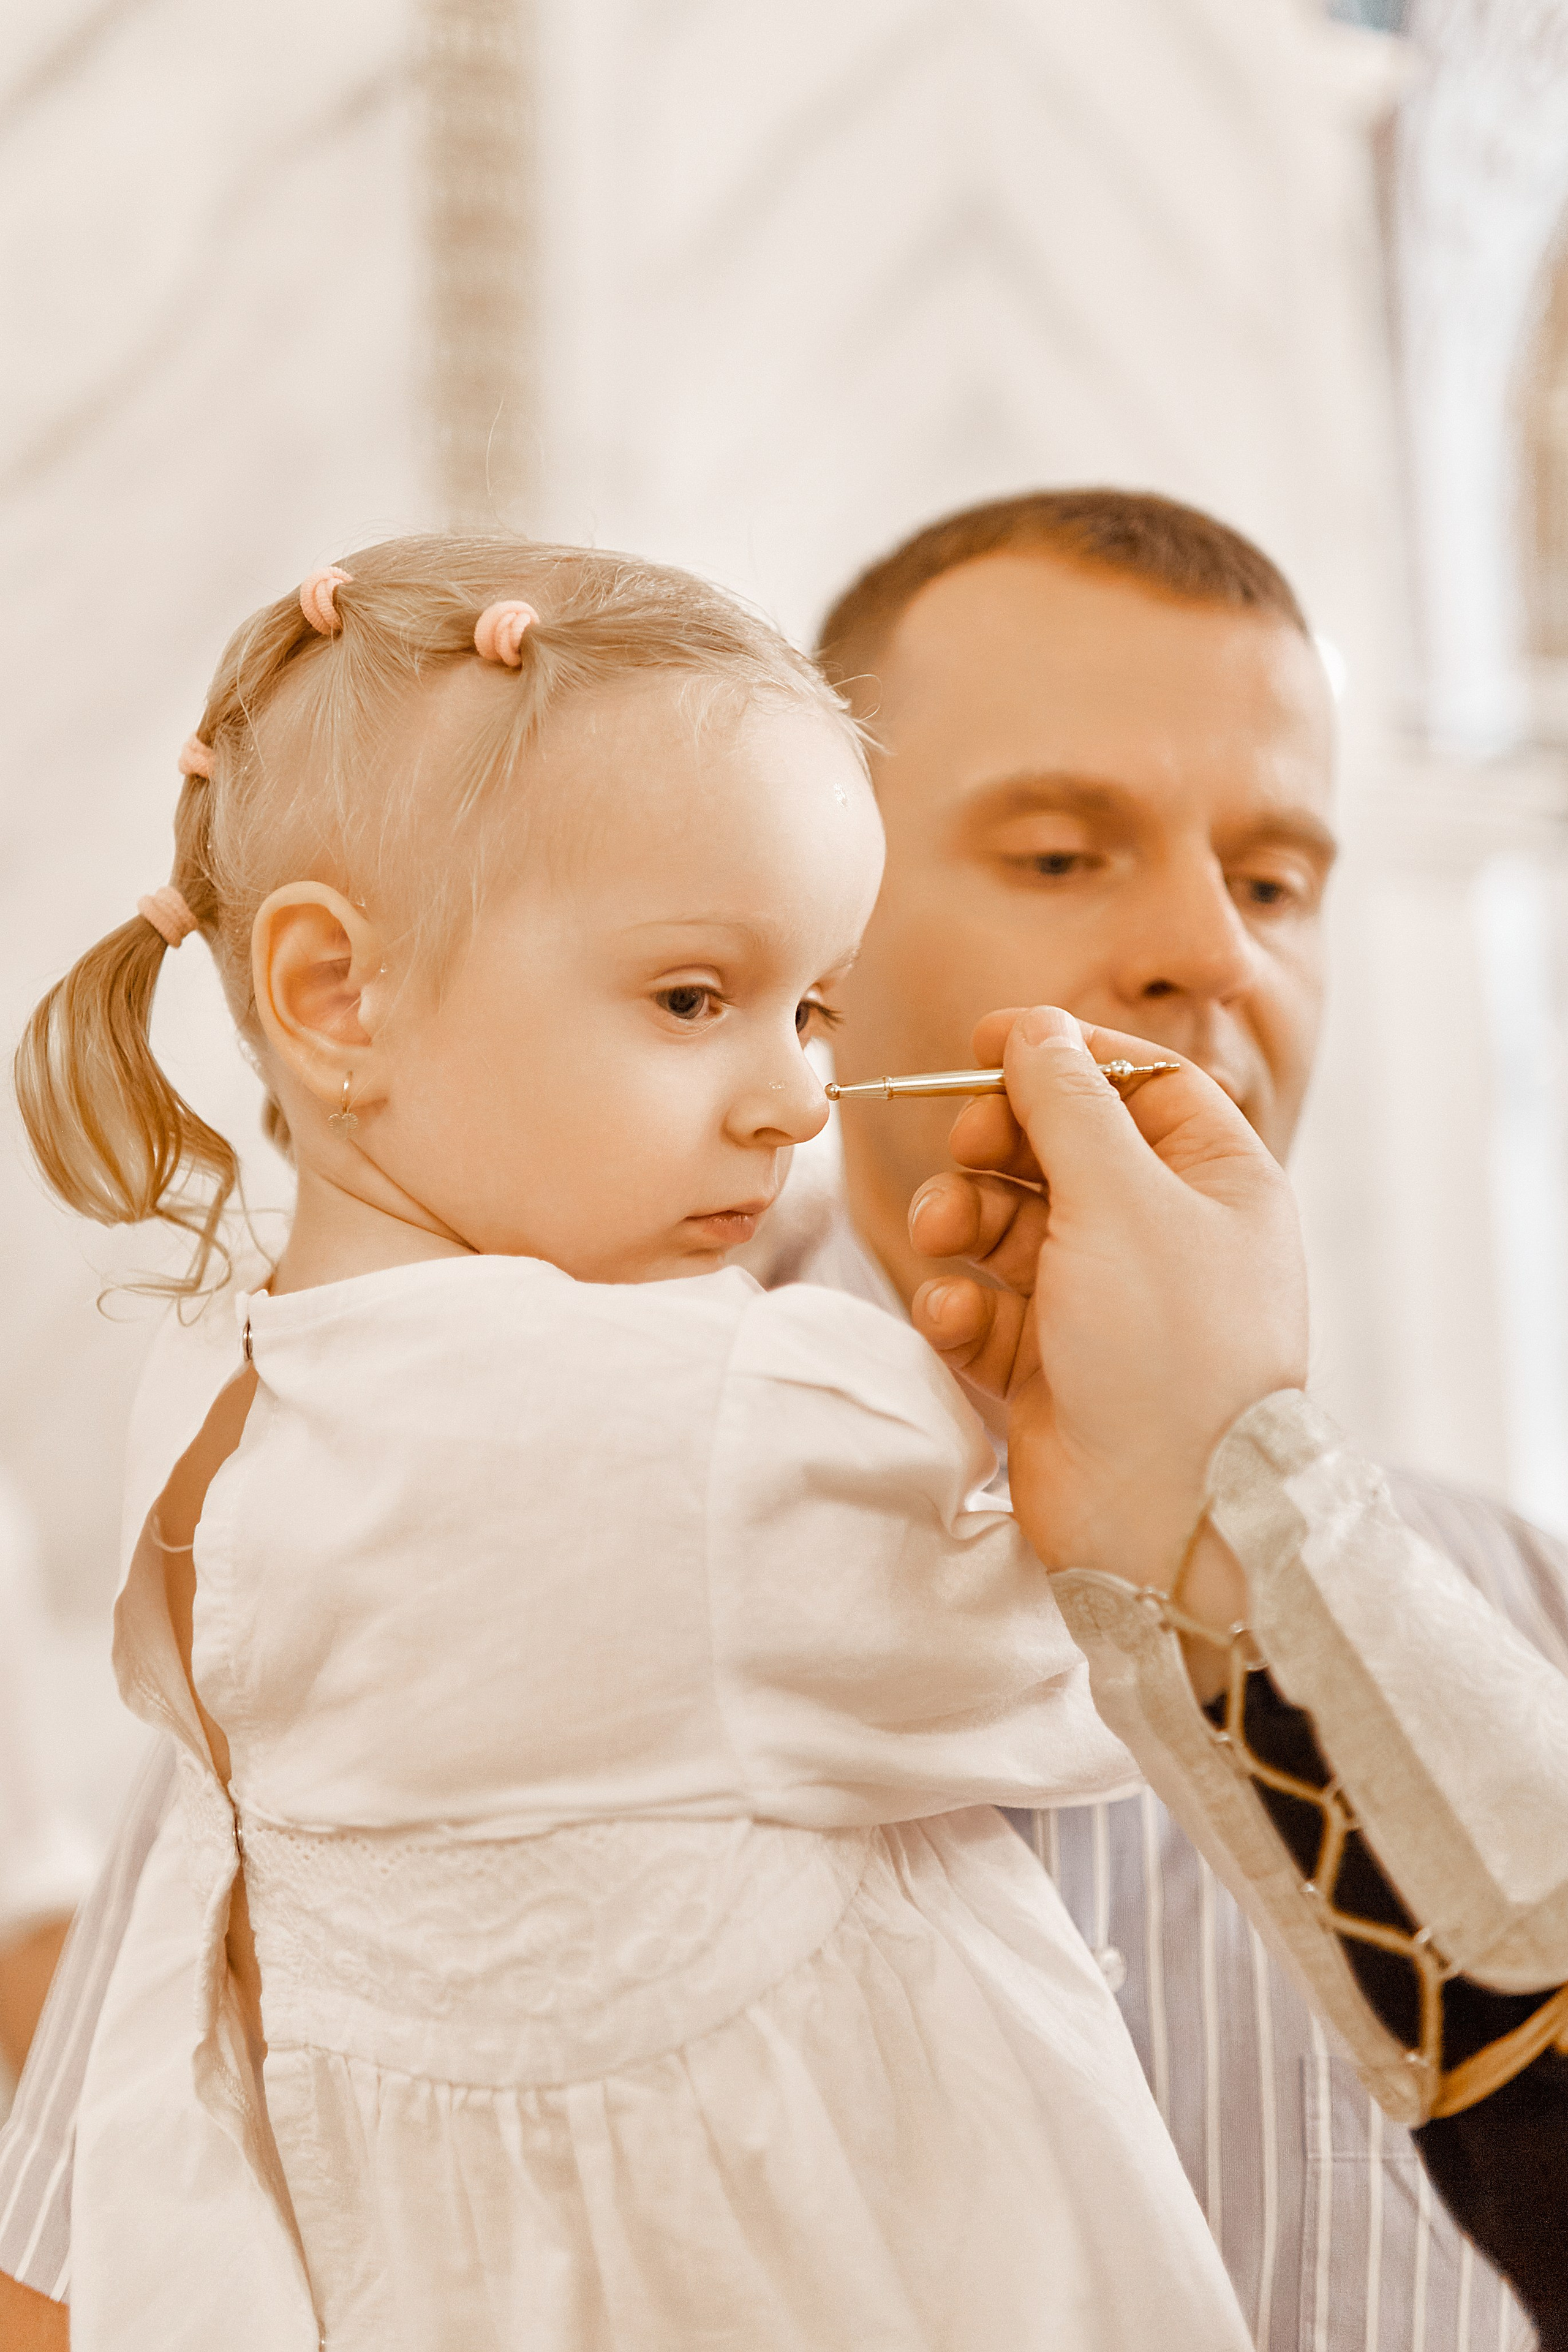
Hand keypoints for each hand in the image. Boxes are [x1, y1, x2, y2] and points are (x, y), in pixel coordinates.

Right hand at [908, 1006, 1307, 1597]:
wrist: (1168, 1520)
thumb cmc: (1169, 1353)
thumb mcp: (1122, 1198)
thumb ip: (1068, 1102)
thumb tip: (1034, 1029)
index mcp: (1218, 1183)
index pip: (1140, 1083)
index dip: (1064, 1054)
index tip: (985, 1043)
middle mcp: (1167, 1237)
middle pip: (1063, 1147)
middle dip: (999, 1143)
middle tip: (961, 1146)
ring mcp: (1107, 1305)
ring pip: (1013, 1226)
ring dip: (965, 1220)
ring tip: (940, 1237)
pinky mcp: (1053, 1367)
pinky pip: (992, 1308)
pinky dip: (963, 1305)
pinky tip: (954, 1318)